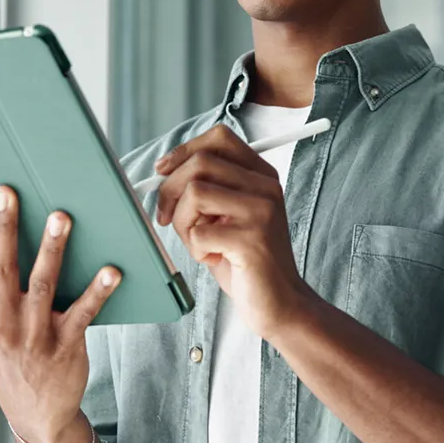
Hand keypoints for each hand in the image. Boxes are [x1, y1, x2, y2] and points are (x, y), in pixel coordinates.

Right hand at [0, 186, 120, 442]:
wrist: (35, 414)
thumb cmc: (10, 357)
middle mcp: (0, 324)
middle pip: (1, 268)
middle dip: (3, 228)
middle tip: (6, 191)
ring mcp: (32, 336)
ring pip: (42, 285)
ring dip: (52, 249)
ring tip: (60, 217)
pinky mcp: (65, 346)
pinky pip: (83, 313)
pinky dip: (97, 291)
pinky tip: (112, 270)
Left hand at [154, 125, 315, 338]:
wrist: (280, 304)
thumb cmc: (245, 261)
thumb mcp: (228, 215)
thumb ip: (207, 188)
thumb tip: (163, 171)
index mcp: (262, 176)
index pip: (219, 138)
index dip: (184, 150)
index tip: (163, 171)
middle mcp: (266, 187)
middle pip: (200, 162)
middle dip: (170, 189)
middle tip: (165, 216)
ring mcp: (261, 212)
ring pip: (195, 193)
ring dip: (183, 222)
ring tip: (199, 242)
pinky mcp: (252, 240)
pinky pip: (199, 232)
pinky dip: (195, 249)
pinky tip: (213, 259)